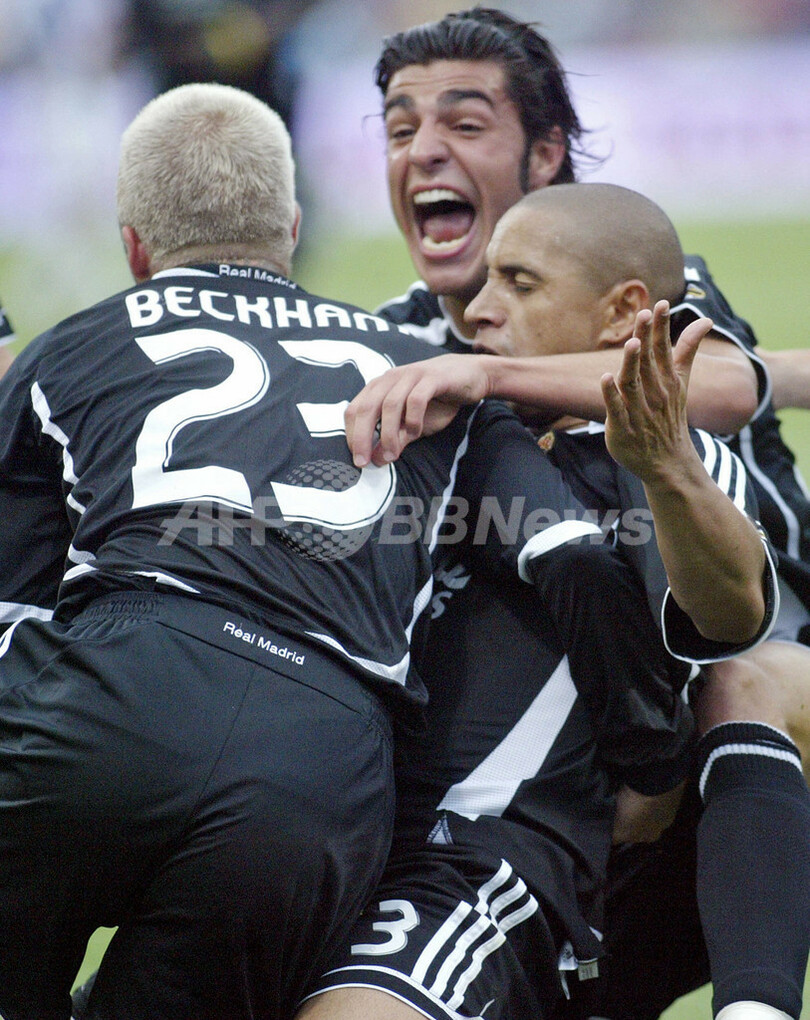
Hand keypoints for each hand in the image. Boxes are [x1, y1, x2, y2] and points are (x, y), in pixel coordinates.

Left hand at [344, 354, 490, 466]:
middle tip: (364, 462)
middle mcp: (390, 378)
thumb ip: (395, 439)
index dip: (351, 435)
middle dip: (362, 437)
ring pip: (389, 405)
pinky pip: (416, 399)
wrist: (471, 376)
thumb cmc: (437, 401)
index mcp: (380, 387)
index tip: (357, 458)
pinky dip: (413, 420)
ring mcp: (410, 376)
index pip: (354, 410)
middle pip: (367, 408)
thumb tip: (376, 460)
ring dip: (388, 434)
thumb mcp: (412, 425)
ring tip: (391, 455)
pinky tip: (416, 432)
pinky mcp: (432, 378)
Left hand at [600, 300, 712, 481]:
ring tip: (632, 343)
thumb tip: (705, 320)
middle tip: (645, 314)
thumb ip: (687, 350)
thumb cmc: (669, 416)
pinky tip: (605, 378)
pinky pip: (616, 409)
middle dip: (646, 338)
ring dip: (632, 364)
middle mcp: (655, 394)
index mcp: (668, 380)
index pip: (664, 349)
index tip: (661, 304)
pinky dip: (611, 394)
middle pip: (648, 362)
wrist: (668, 461)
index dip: (661, 327)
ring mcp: (639, 412)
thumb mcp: (681, 382)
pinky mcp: (622, 429)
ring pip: (633, 384)